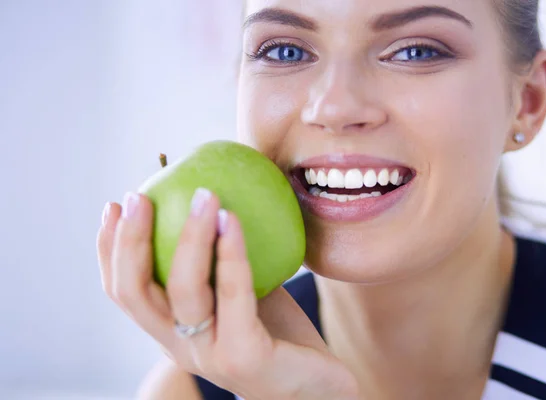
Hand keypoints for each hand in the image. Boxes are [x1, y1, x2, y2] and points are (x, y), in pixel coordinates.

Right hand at [96, 190, 359, 399]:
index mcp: (172, 332)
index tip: (115, 206)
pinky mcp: (245, 357)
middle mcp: (182, 348)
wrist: (318, 387)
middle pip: (136, 293)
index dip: (110, 250)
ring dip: (189, 236)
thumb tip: (211, 198)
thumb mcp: (242, 290)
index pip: (125, 293)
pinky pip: (233, 295)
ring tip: (202, 195)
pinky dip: (230, 253)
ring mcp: (210, 356)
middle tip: (138, 195)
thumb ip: (221, 259)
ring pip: (183, 291)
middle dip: (129, 240)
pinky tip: (233, 219)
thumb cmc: (279, 334)